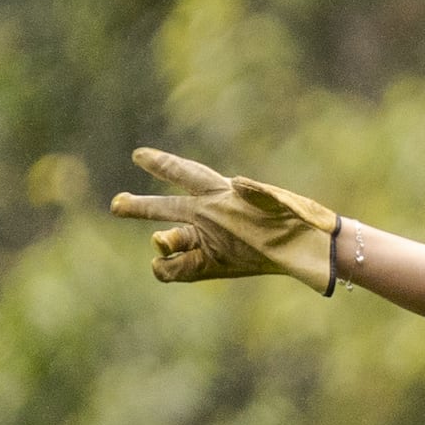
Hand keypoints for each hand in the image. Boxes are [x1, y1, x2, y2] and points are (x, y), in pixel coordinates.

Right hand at [109, 149, 345, 292]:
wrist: (309, 250)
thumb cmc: (296, 219)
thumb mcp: (280, 202)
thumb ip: (258, 193)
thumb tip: (236, 182)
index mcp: (221, 194)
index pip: (186, 175)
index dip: (163, 165)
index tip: (138, 155)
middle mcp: (208, 216)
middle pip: (167, 209)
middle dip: (141, 207)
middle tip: (116, 204)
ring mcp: (208, 242)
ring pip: (173, 242)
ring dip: (165, 241)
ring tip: (161, 241)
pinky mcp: (212, 265)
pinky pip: (181, 269)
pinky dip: (171, 269)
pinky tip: (166, 266)